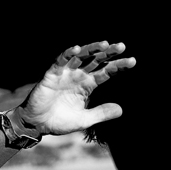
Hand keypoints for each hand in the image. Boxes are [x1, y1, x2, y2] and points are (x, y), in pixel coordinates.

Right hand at [19, 41, 135, 135]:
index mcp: (88, 85)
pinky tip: (77, 49)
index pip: (106, 71)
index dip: (118, 65)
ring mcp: (66, 73)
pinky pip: (60, 61)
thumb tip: (121, 110)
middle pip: (96, 60)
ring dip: (92, 49)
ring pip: (81, 56)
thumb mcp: (84, 120)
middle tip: (122, 46)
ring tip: (105, 44)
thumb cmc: (60, 121)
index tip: (133, 61)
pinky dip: (68, 54)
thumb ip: (101, 113)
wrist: (38, 125)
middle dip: (109, 53)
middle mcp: (78, 75)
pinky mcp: (52, 74)